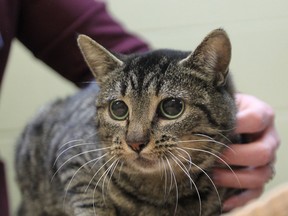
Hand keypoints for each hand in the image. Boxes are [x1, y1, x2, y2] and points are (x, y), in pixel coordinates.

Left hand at [213, 93, 279, 211]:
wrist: (223, 120)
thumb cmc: (221, 111)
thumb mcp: (222, 103)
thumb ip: (218, 109)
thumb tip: (198, 121)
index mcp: (262, 115)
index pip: (256, 119)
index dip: (236, 126)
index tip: (215, 130)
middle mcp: (268, 138)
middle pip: (262, 152)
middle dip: (234, 157)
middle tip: (212, 156)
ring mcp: (266, 159)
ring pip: (261, 175)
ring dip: (235, 178)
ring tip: (212, 175)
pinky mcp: (258, 175)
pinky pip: (256, 192)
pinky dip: (239, 198)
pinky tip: (222, 200)